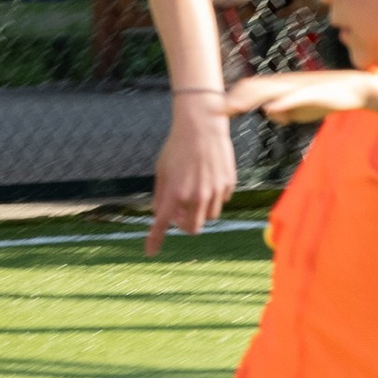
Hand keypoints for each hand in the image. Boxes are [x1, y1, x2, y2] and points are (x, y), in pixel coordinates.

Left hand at [146, 93, 236, 256]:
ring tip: (194, 192)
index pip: (162, 224)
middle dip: (185, 225)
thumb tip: (161, 214)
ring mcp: (215, 192)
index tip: (150, 252)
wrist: (202, 126)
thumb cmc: (177, 147)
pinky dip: (213, 198)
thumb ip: (161, 195)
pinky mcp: (228, 185)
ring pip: (208, 216)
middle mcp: (196, 196)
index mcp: (175, 193)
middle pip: (192, 228)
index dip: (154, 240)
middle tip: (180, 214)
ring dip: (199, 211)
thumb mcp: (162, 170)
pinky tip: (208, 179)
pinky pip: (221, 201)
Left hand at [224, 68, 368, 125]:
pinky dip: (280, 103)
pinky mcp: (310, 93)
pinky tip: (268, 109)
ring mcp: (296, 87)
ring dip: (248, 99)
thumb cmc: (324, 98)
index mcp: (279, 88)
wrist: (352, 89)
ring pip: (268, 90)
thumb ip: (283, 112)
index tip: (216, 110)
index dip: (232, 98)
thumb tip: (269, 112)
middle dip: (233, 98)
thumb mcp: (299, 111)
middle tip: (215, 111)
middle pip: (252, 87)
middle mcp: (284, 84)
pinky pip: (293, 97)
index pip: (249, 90)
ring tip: (232, 108)